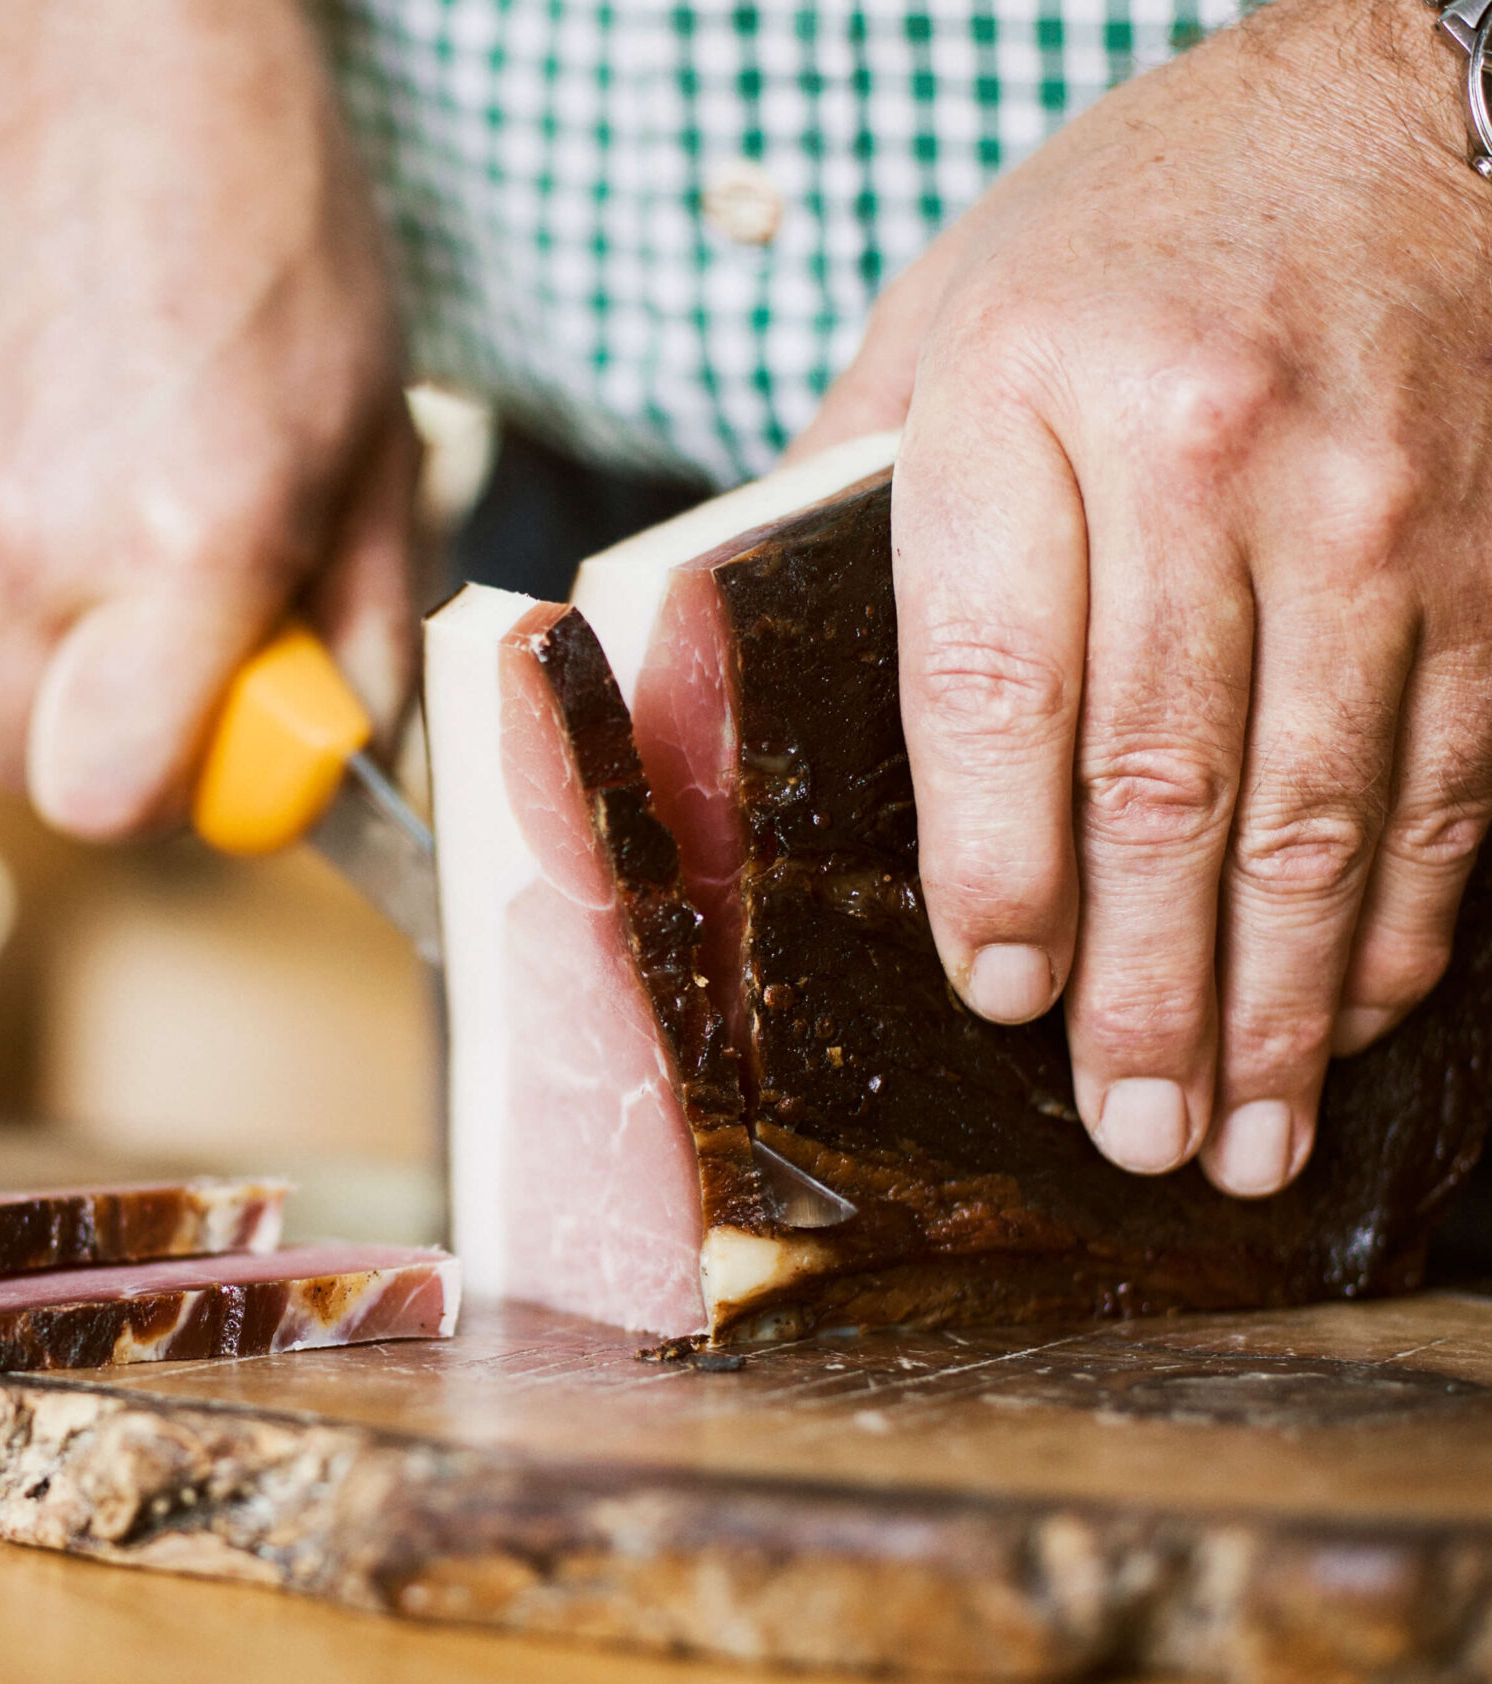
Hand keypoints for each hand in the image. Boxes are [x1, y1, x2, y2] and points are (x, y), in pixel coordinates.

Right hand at [0, 0, 415, 838]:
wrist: (96, 51)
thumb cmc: (265, 226)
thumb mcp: (373, 425)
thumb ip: (356, 616)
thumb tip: (339, 744)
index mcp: (178, 547)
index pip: (108, 800)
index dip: (168, 794)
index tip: (215, 739)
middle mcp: (25, 543)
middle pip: (18, 765)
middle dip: (96, 736)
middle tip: (167, 645)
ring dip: (37, 639)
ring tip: (102, 499)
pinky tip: (35, 431)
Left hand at [795, 0, 1491, 1195]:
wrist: (1407, 95)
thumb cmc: (1134, 221)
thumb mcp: (947, 309)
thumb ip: (842, 480)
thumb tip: (711, 650)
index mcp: (1029, 408)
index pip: (996, 686)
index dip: (996, 864)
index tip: (997, 988)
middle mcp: (1206, 466)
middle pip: (1161, 786)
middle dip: (1143, 992)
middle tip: (1127, 1133)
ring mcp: (1369, 516)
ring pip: (1315, 812)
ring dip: (1275, 1002)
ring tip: (1241, 1137)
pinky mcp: (1490, 555)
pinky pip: (1447, 774)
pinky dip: (1399, 915)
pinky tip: (1356, 1012)